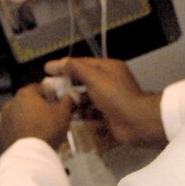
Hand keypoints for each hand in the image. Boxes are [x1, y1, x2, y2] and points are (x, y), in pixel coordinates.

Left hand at [0, 83, 73, 153]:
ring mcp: (2, 123)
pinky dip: (18, 136)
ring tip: (38, 133)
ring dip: (25, 122)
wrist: (27, 160)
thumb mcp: (63, 114)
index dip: (49, 94)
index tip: (57, 102)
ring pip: (17, 118)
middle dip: (36, 109)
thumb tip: (73, 94)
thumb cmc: (46, 130)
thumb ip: (68, 101)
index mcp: (24, 94)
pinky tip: (28, 144)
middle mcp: (10, 105)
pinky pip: (11, 134)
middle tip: (48, 119)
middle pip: (26, 103)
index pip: (39, 88)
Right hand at [44, 57, 166, 146]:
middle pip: (83, 81)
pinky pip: (91, 114)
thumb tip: (59, 63)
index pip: (82, 63)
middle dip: (68, 85)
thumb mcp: (95, 78)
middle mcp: (109, 82)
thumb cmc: (116, 96)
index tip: (47, 69)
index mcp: (108, 68)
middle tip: (50, 90)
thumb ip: (76, 69)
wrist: (136, 122)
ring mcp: (109, 100)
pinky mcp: (108, 116)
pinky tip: (71, 118)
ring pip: (86, 99)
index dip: (64, 65)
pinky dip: (82, 115)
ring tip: (58, 105)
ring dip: (73, 102)